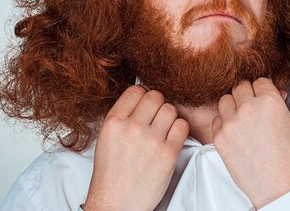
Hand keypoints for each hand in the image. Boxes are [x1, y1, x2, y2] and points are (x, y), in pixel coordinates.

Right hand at [83, 86, 189, 210]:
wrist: (116, 203)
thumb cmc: (112, 173)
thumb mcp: (107, 137)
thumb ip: (123, 116)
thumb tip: (142, 96)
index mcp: (113, 122)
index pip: (136, 90)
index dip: (143, 97)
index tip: (145, 106)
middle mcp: (131, 128)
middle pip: (156, 96)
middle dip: (157, 106)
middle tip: (155, 120)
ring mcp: (151, 140)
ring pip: (170, 109)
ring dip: (169, 118)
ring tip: (162, 131)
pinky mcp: (168, 153)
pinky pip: (182, 126)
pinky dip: (179, 130)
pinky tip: (171, 140)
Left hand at [211, 78, 289, 208]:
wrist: (279, 188)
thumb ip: (277, 106)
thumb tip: (273, 94)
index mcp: (271, 101)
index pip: (259, 81)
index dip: (261, 90)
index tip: (261, 96)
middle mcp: (249, 108)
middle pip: (240, 87)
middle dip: (246, 95)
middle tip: (251, 107)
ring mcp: (232, 123)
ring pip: (225, 100)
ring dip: (232, 107)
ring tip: (241, 119)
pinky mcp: (219, 138)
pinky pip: (216, 120)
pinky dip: (223, 124)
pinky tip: (234, 134)